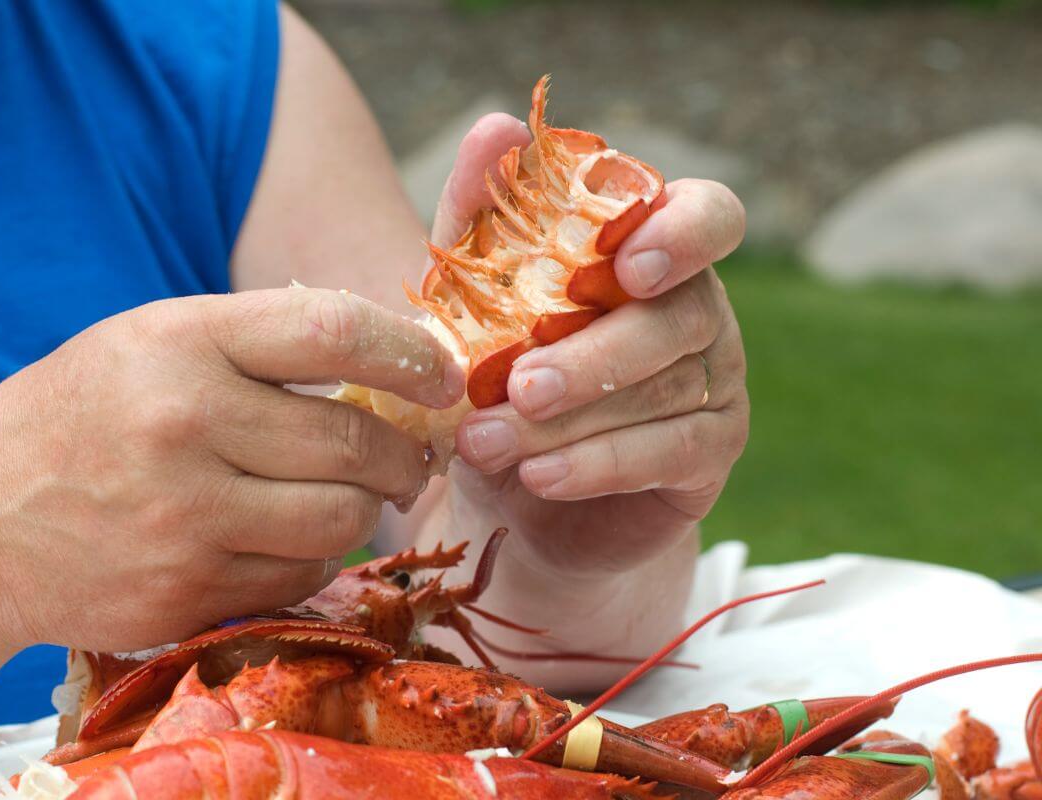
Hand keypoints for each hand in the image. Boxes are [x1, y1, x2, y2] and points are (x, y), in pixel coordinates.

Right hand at [0, 288, 463, 652]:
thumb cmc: (80, 417)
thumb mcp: (152, 344)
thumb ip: (260, 345)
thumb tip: (393, 359)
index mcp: (178, 343)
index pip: (329, 331)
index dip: (408, 352)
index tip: (443, 375)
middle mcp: (182, 426)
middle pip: (352, 442)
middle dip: (405, 452)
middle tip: (412, 454)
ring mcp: (182, 520)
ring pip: (341, 519)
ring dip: (366, 509)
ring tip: (351, 493)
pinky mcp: (184, 593)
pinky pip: (300, 575)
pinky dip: (314, 556)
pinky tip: (284, 537)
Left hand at [415, 114, 746, 684]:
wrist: (511, 492)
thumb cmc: (496, 381)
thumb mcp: (471, 300)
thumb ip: (481, 215)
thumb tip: (497, 125)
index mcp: (654, 254)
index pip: (710, 216)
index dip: (682, 233)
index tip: (626, 266)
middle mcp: (700, 310)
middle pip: (680, 316)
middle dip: (593, 356)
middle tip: (519, 386)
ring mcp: (718, 382)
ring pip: (666, 390)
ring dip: (572, 419)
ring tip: (487, 443)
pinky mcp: (712, 453)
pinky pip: (671, 452)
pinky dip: (599, 463)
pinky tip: (539, 476)